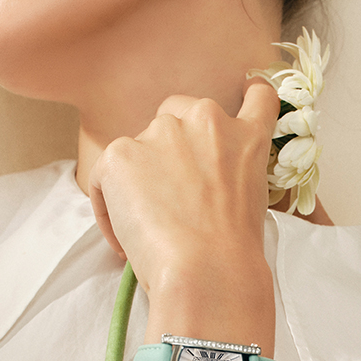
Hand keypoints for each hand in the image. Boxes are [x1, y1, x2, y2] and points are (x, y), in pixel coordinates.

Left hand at [88, 80, 279, 296]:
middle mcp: (206, 120)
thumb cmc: (231, 253)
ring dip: (138, 177)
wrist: (206, 268)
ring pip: (139, 146)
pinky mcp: (120, 153)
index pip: (256, 95)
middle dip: (171, 144)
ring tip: (147, 227)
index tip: (244, 93)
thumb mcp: (253, 201)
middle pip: (179, 112)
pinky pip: (104, 176)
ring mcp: (161, 132)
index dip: (248, 92)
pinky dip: (109, 207)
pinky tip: (124, 240)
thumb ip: (230, 173)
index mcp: (245, 136)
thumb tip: (198, 185)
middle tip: (171, 194)